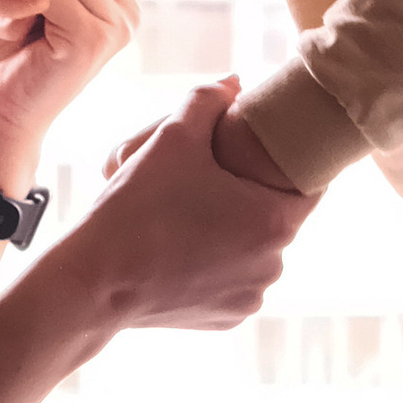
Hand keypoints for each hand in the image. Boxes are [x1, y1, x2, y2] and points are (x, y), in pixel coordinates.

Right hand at [58, 81, 312, 334]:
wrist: (93, 282)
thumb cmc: (136, 208)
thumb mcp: (171, 138)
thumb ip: (207, 100)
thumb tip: (233, 83)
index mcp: (275, 221)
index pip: (309, 180)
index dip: (291, 159)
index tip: (269, 148)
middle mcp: (273, 265)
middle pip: (276, 215)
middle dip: (251, 194)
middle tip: (215, 178)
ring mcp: (250, 296)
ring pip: (253, 249)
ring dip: (233, 231)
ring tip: (193, 214)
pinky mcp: (226, 319)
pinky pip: (231, 280)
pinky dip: (214, 265)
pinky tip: (183, 249)